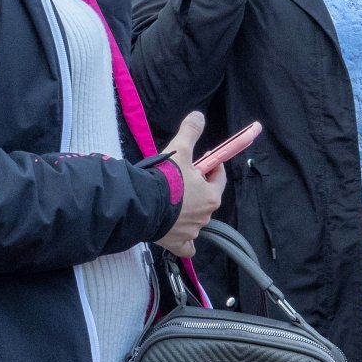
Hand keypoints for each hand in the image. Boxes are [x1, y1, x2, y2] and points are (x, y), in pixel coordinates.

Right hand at [155, 112, 225, 257]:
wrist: (143, 204)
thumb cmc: (165, 179)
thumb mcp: (180, 150)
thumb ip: (190, 132)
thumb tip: (199, 115)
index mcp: (211, 195)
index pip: (218, 178)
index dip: (212, 167)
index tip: (203, 160)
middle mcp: (205, 216)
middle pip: (206, 198)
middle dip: (197, 189)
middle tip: (181, 179)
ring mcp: (192, 231)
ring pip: (196, 220)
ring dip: (189, 211)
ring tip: (171, 201)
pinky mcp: (177, 243)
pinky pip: (186, 245)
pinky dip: (185, 242)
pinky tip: (178, 235)